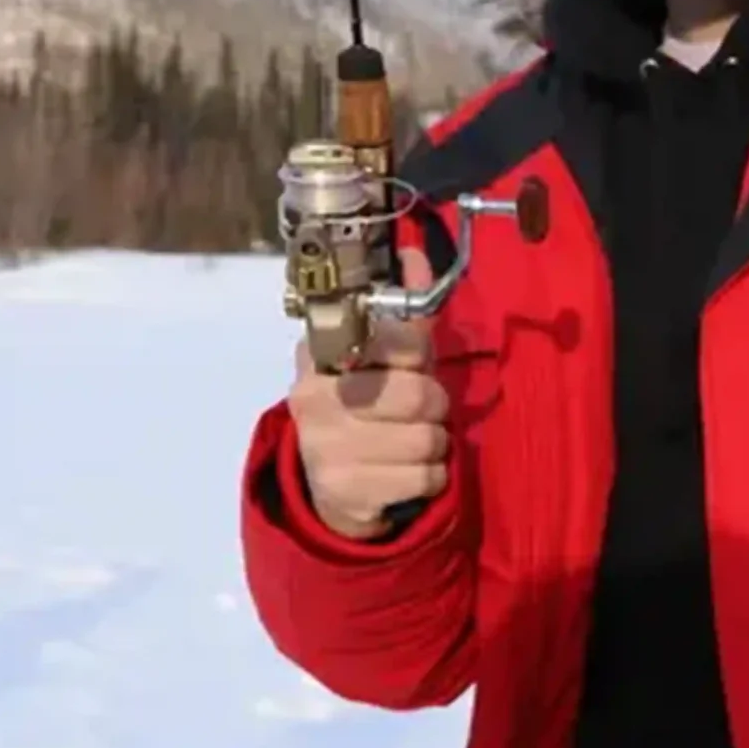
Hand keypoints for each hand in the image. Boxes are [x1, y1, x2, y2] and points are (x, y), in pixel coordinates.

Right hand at [288, 245, 451, 540]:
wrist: (332, 487)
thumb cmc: (366, 409)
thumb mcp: (384, 358)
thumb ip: (403, 310)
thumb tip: (413, 254)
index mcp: (319, 356)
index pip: (394, 340)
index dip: (415, 354)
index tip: (409, 365)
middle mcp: (313, 400)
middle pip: (416, 395)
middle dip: (434, 404)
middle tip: (422, 410)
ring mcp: (325, 450)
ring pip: (426, 440)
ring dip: (435, 443)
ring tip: (413, 442)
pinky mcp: (345, 493)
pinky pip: (425, 478)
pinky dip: (430, 477)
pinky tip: (408, 473)